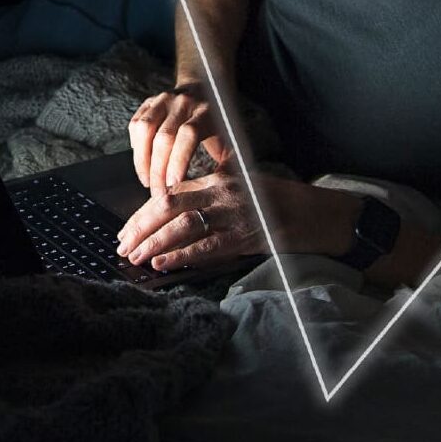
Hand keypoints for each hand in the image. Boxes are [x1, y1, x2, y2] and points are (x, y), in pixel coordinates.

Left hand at [115, 169, 359, 271]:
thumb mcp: (245, 189)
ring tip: (135, 257)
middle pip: (169, 206)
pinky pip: (204, 246)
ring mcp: (234, 213)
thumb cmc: (283, 203)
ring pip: (182, 226)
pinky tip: (162, 263)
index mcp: (222, 178)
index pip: (172, 191)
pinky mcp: (245, 235)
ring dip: (153, 243)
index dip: (144, 211)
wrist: (318, 214)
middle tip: (122, 245)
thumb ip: (215, 196)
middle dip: (140, 227)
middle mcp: (224, 191)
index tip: (127, 227)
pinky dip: (180, 255)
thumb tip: (177, 214)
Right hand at [128, 81, 232, 194]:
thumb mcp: (227, 136)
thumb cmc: (216, 120)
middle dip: (158, 170)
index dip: (179, 160)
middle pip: (164, 137)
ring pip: (144, 130)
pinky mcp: (149, 101)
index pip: (189, 134)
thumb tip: (221, 185)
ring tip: (147, 180)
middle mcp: (183, 102)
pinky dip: (136, 145)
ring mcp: (164, 99)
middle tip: (158, 192)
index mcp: (206, 111)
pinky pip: (135, 124)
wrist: (203, 89)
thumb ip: (226, 158)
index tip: (173, 183)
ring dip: (142, 160)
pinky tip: (142, 161)